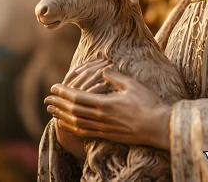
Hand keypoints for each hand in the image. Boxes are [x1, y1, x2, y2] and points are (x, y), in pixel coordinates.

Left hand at [45, 68, 172, 150]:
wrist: (159, 127)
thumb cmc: (148, 104)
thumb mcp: (132, 85)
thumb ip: (115, 77)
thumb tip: (103, 70)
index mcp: (105, 104)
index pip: (78, 97)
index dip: (64, 93)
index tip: (54, 87)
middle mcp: (101, 118)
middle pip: (73, 111)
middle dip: (59, 104)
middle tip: (47, 99)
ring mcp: (104, 129)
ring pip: (77, 123)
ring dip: (62, 116)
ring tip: (52, 111)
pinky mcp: (108, 136)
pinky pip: (85, 132)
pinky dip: (73, 128)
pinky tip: (68, 125)